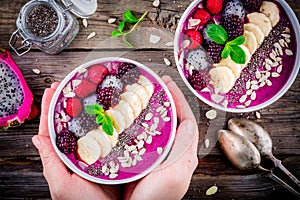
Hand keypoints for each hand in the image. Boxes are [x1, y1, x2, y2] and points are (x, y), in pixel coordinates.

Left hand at [32, 83, 120, 199]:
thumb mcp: (62, 185)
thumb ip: (50, 163)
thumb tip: (37, 139)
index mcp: (62, 158)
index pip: (51, 130)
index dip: (49, 110)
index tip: (51, 91)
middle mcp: (77, 152)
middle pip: (70, 124)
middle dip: (68, 104)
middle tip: (69, 85)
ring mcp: (93, 152)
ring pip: (89, 127)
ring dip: (88, 109)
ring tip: (88, 92)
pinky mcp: (109, 155)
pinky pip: (106, 135)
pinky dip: (106, 123)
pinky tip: (110, 112)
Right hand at [124, 76, 198, 199]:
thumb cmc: (157, 197)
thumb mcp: (176, 173)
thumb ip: (184, 148)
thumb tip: (189, 123)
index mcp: (183, 153)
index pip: (184, 119)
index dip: (177, 99)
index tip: (166, 83)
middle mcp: (173, 151)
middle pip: (172, 119)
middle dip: (165, 99)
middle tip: (155, 84)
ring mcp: (159, 154)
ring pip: (159, 125)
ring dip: (153, 108)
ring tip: (142, 94)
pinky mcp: (145, 158)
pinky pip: (146, 135)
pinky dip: (141, 122)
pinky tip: (131, 117)